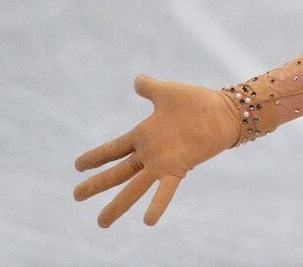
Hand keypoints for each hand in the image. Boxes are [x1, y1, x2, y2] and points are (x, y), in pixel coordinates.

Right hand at [73, 75, 241, 226]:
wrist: (226, 111)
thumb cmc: (197, 102)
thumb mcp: (167, 92)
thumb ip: (150, 88)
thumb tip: (137, 79)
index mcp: (144, 135)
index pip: (114, 149)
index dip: (96, 157)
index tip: (77, 166)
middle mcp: (150, 152)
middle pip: (117, 172)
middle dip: (96, 184)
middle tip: (76, 196)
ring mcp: (162, 162)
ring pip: (134, 187)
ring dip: (118, 205)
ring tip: (101, 223)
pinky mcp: (179, 168)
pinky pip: (165, 190)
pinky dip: (157, 205)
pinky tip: (148, 221)